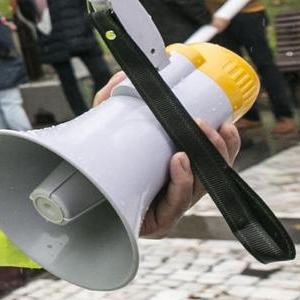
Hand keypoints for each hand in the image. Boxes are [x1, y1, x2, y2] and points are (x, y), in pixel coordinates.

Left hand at [88, 75, 242, 236]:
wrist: (71, 194)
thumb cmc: (97, 164)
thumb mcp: (106, 128)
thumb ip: (112, 100)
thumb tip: (124, 74)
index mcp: (178, 172)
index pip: (214, 160)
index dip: (227, 144)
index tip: (227, 122)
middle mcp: (178, 192)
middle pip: (214, 175)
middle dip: (218, 150)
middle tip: (207, 125)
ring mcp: (168, 210)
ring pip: (199, 190)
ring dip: (202, 164)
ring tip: (190, 142)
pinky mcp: (155, 225)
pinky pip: (175, 206)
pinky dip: (181, 183)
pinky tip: (180, 162)